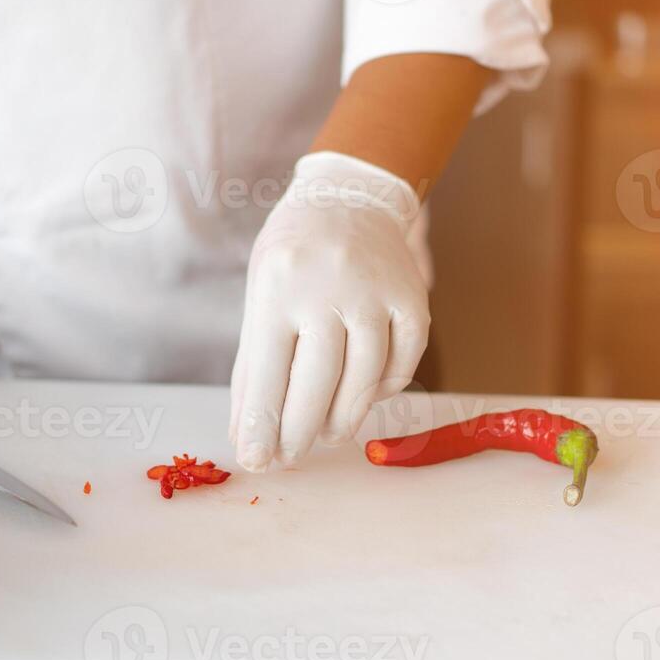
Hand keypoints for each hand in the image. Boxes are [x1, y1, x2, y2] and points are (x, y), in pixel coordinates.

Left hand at [229, 152, 430, 471]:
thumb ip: (254, 367)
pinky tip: (363, 399)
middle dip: (300, 433)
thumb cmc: (293, 258)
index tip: (256, 461)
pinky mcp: (412, 298)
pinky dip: (383, 390)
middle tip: (291, 457)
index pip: (267, 375)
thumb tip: (246, 435)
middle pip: (317, 385)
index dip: (261, 426)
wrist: (349, 198)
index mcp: (278, 288)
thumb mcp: (260, 297)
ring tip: (327, 435)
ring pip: (364, 380)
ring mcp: (375, 292)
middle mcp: (328, 288)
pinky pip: (403, 363)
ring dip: (343, 420)